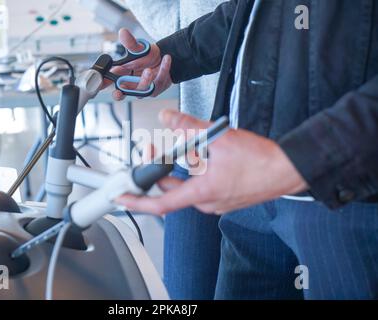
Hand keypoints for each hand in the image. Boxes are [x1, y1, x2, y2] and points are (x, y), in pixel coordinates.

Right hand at [108, 28, 172, 99]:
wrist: (165, 57)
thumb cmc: (147, 56)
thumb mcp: (137, 48)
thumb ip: (130, 43)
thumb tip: (123, 32)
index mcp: (122, 77)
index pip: (108, 82)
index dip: (101, 86)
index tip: (98, 86)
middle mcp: (132, 85)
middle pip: (123, 92)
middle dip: (120, 93)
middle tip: (118, 92)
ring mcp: (144, 88)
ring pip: (142, 89)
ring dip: (145, 80)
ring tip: (149, 69)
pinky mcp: (157, 87)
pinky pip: (159, 81)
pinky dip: (163, 69)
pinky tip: (166, 59)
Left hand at [116, 110, 308, 214]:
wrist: (288, 169)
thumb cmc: (261, 160)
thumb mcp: (219, 137)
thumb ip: (188, 128)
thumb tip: (167, 118)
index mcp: (202, 193)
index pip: (160, 203)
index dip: (136, 201)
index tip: (120, 198)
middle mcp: (207, 202)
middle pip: (171, 190)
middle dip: (157, 171)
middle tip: (152, 151)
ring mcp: (216, 201)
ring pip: (186, 186)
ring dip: (176, 170)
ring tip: (176, 147)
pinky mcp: (224, 196)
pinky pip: (199, 186)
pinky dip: (191, 172)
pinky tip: (198, 156)